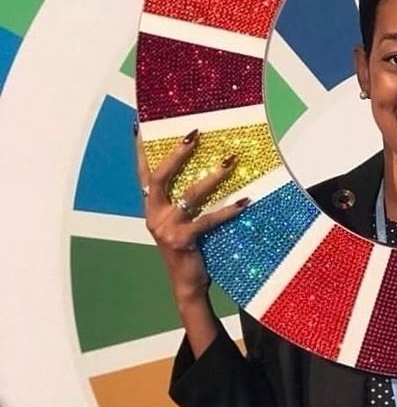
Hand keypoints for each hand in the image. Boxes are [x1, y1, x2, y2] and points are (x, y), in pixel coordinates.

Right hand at [135, 125, 248, 305]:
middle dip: (176, 153)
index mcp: (151, 207)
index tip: (140, 124)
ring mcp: (167, 227)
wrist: (186, 282)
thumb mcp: (179, 221)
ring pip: (189, 195)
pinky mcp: (183, 239)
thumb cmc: (187, 247)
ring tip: (230, 161)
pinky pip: (209, 219)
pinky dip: (229, 209)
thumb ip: (181, 200)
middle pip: (160, 177)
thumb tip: (205, 169)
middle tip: (194, 133)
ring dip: (212, 176)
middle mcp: (153, 214)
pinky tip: (245, 201)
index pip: (144, 172)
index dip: (141, 149)